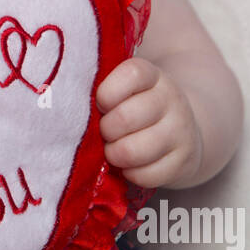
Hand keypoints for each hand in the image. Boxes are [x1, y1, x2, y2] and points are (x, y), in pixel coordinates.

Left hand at [96, 56, 202, 189]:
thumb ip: (103, 89)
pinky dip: (130, 174)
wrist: (182, 130)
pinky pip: (145, 176)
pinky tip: (130, 165)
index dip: (107, 92)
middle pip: (124, 118)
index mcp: (152, 76)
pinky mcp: (184, 162)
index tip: (101, 103)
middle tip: (104, 132)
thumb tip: (66, 103)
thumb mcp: (127, 89)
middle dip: (105, 130)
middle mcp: (170, 99)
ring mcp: (180, 131)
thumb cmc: (138, 107)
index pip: (131, 74)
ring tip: (113, 150)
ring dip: (114, 154)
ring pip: (132, 151)